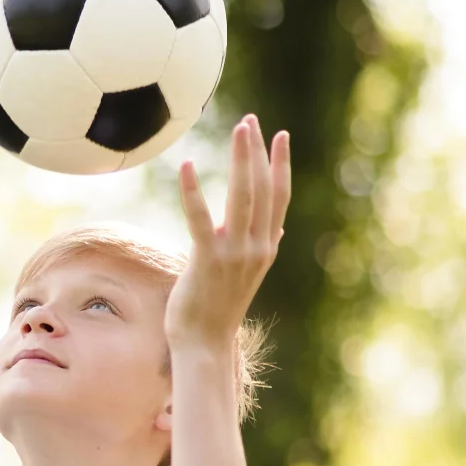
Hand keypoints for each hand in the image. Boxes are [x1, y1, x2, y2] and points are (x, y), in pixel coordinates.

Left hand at [166, 115, 290, 351]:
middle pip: (263, 188)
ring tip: (239, 129)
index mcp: (266, 247)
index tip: (280, 136)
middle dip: (258, 152)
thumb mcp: (246, 275)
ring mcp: (235, 253)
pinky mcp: (207, 259)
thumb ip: (260, 249)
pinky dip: (193, 190)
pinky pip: (200, 218)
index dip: (280, 165)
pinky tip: (185, 166)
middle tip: (250, 121)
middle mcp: (257, 246)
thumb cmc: (217, 309)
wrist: (204, 343)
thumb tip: (276, 232)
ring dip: (241, 159)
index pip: (278, 197)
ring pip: (243, 196)